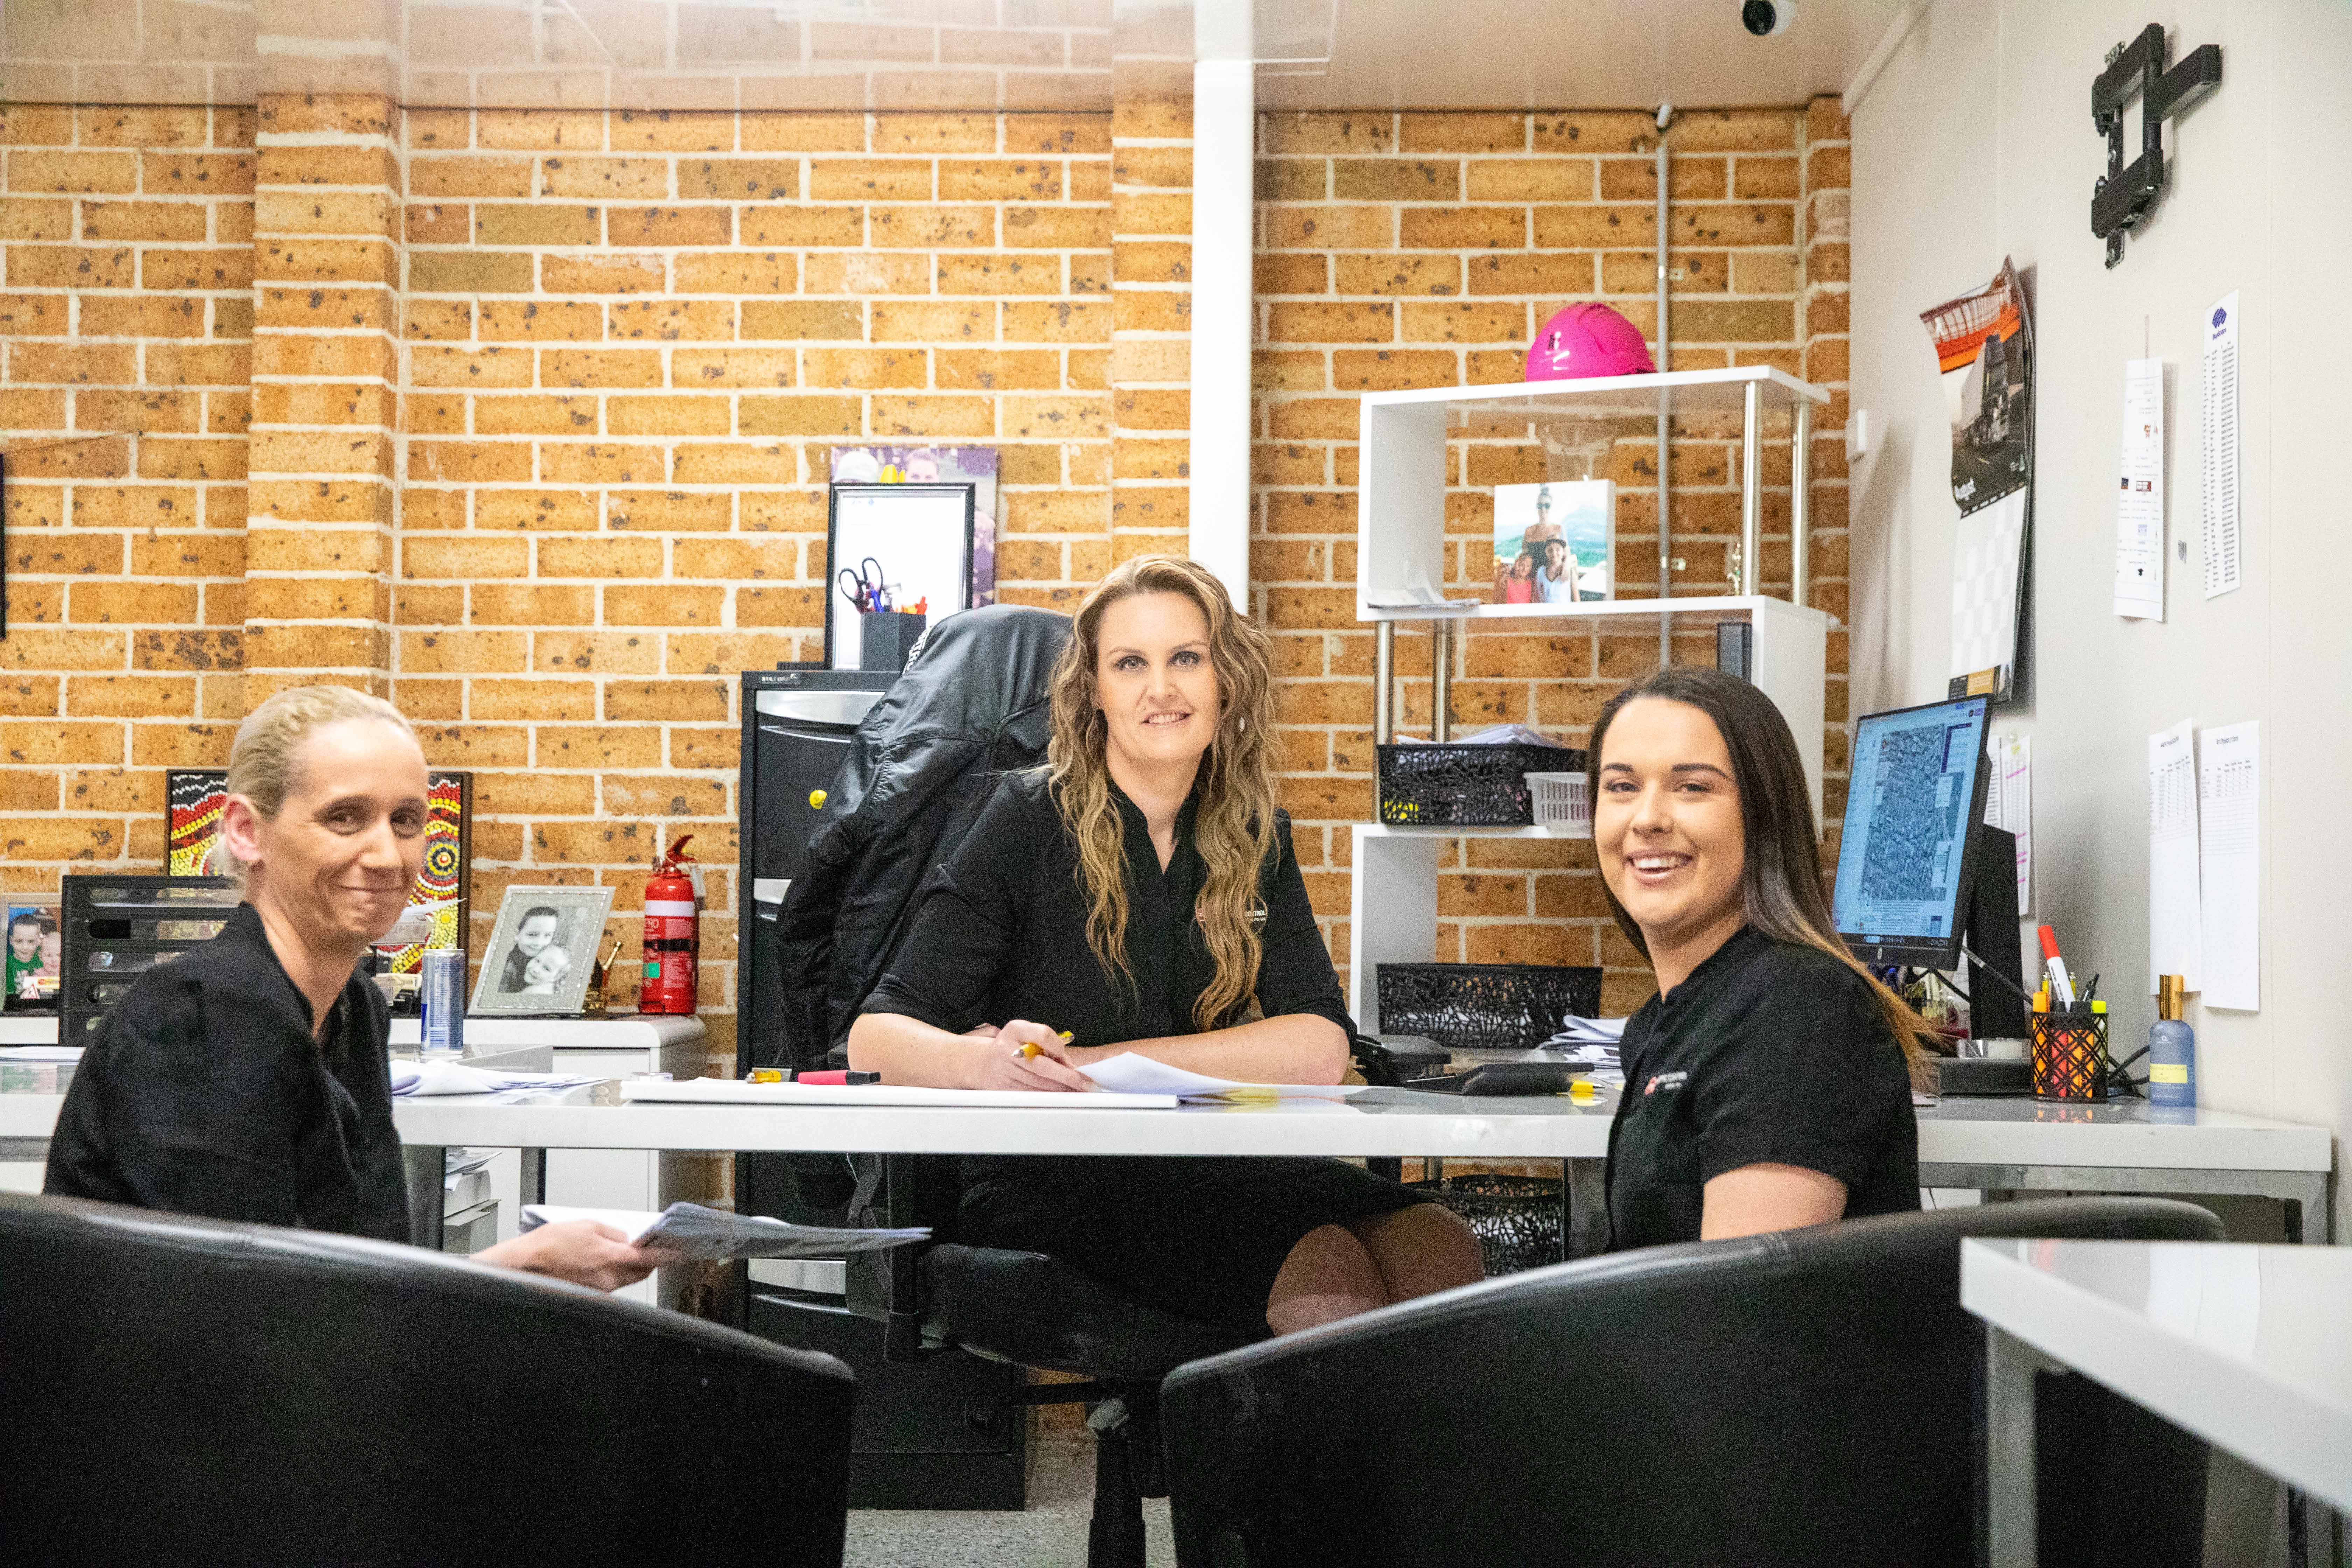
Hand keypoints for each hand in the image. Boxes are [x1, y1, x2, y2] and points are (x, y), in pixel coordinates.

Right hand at [477, 1220, 676, 1292]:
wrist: (523, 1266)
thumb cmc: (548, 1245)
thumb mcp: (586, 1225)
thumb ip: (613, 1233)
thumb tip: (627, 1239)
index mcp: (611, 1257)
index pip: (651, 1257)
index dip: (670, 1255)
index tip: (683, 1252)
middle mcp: (608, 1279)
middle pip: (641, 1271)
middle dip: (648, 1259)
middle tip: (647, 1247)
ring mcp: (599, 1291)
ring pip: (625, 1278)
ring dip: (626, 1266)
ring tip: (610, 1252)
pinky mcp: (589, 1296)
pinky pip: (608, 1284)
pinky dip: (609, 1273)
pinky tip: (594, 1264)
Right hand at [965, 1018, 1091, 1092]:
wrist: (985, 1062)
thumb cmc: (1014, 1045)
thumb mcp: (1029, 1033)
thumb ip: (1048, 1042)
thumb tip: (1068, 1065)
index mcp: (1015, 1030)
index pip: (1043, 1035)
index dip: (1058, 1048)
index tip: (1066, 1058)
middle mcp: (1007, 1049)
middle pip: (1042, 1066)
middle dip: (1067, 1077)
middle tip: (1086, 1083)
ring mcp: (1004, 1070)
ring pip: (1038, 1083)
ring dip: (1061, 1089)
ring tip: (1079, 1091)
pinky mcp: (1005, 1088)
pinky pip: (1031, 1094)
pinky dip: (1049, 1096)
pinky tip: (1061, 1096)